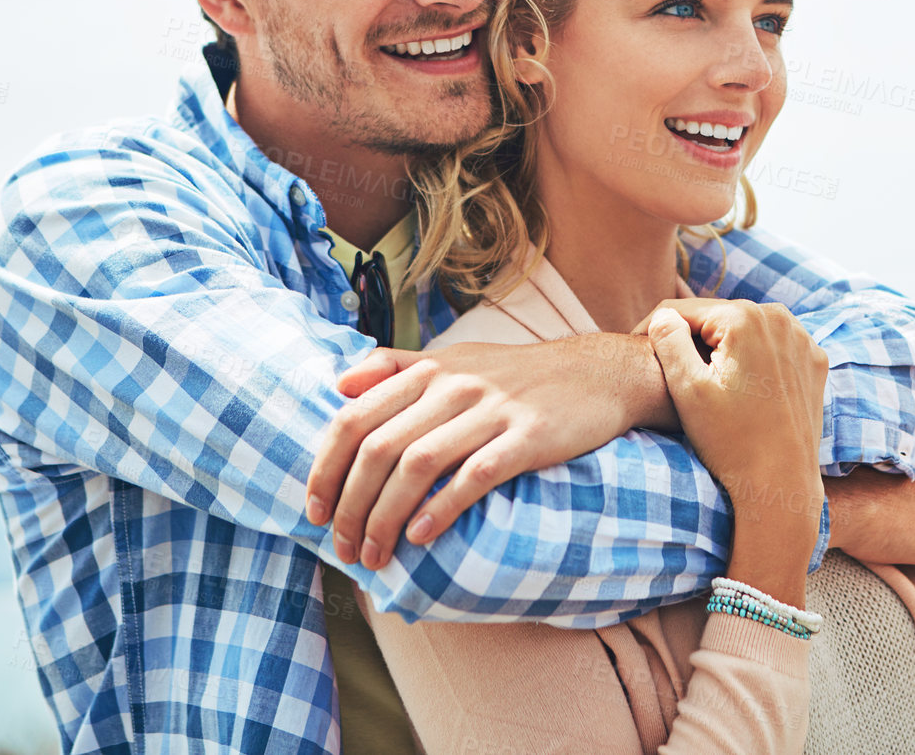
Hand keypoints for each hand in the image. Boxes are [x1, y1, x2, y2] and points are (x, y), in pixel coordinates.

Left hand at [305, 333, 663, 568]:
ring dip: (386, 518)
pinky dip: (441, 509)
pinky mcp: (529, 436)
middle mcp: (455, 385)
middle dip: (351, 506)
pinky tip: (421, 536)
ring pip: (418, 465)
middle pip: (379, 448)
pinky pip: (475, 476)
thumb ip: (397, 366)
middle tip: (345, 548)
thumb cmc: (519, 375)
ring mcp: (493, 410)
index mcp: (429, 369)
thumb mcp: (457, 358)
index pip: (354, 418)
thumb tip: (340, 384)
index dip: (325, 468)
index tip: (315, 511)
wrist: (598, 373)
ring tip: (376, 555)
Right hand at [642, 299, 827, 512]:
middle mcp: (779, 318)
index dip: (653, 328)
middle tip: (666, 366)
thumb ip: (668, 342)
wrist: (780, 483)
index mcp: (744, 318)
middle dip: (690, 336)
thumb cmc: (730, 440)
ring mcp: (801, 339)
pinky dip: (754, 356)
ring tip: (701, 376)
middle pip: (717, 318)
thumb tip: (663, 317)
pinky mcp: (813, 361)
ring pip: (745, 330)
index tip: (636, 349)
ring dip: (721, 346)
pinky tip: (739, 384)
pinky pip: (773, 346)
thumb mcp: (687, 389)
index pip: (684, 311)